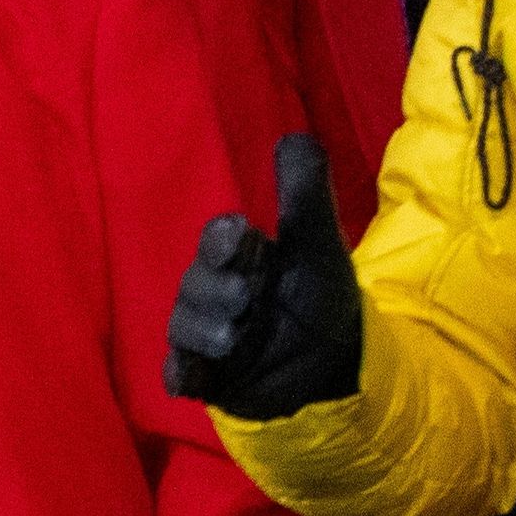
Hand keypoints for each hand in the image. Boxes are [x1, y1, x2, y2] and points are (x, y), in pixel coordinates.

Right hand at [167, 132, 366, 421]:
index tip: (240, 235)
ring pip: (184, 326)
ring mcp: (205, 336)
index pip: (217, 242)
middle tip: (247, 299)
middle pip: (195, 285)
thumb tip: (295, 136)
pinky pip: (180, 372)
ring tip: (233, 340)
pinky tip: (187, 379)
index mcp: (239, 260)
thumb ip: (306, 195)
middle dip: (217, 290)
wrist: (335, 369)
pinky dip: (181, 374)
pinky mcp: (206, 377)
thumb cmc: (321, 299)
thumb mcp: (319, 246)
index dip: (223, 240)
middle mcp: (215, 294)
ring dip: (205, 330)